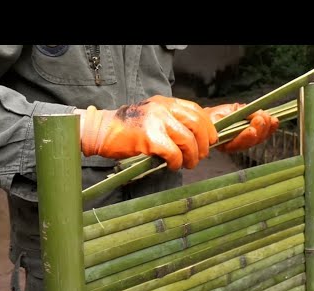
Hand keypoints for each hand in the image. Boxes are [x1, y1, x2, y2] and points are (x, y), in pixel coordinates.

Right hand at [77, 95, 217, 170]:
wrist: (102, 131)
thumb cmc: (127, 129)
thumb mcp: (153, 117)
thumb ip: (171, 122)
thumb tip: (195, 139)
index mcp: (166, 103)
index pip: (196, 110)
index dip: (208, 127)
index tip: (211, 140)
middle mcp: (163, 108)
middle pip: (197, 124)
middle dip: (204, 144)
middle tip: (200, 156)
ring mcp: (156, 121)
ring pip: (187, 140)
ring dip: (191, 156)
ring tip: (187, 164)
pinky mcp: (149, 137)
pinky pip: (173, 152)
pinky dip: (176, 162)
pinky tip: (173, 166)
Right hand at [203, 103, 278, 152]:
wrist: (217, 117)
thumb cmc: (213, 118)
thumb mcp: (214, 116)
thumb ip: (224, 117)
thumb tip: (239, 110)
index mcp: (224, 144)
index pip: (235, 144)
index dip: (245, 138)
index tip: (251, 130)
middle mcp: (238, 145)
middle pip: (251, 141)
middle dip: (259, 129)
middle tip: (260, 116)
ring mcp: (248, 140)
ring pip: (260, 137)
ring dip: (266, 126)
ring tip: (265, 114)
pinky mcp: (256, 135)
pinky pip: (266, 133)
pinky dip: (271, 126)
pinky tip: (274, 120)